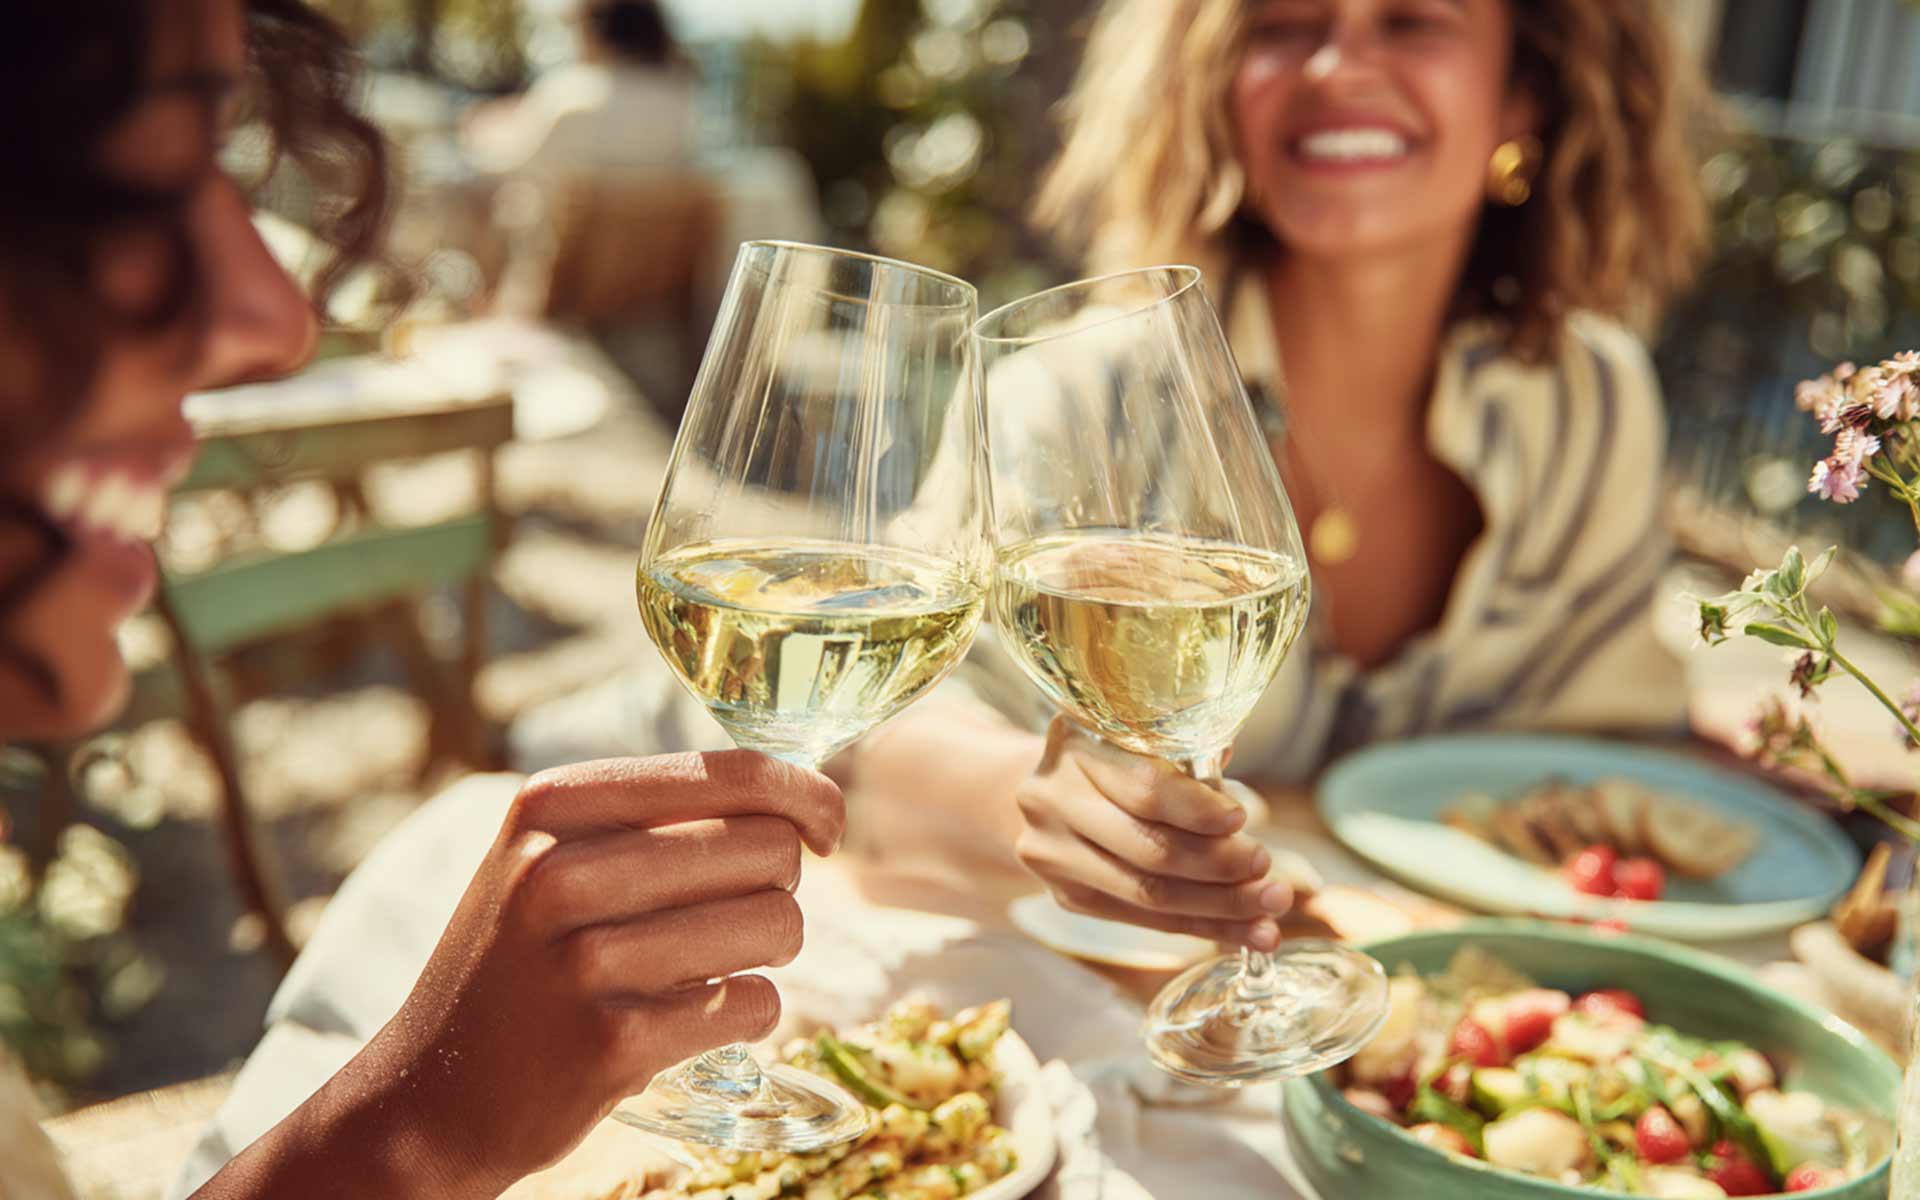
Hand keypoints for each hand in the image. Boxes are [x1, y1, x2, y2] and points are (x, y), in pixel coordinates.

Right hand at [321, 751, 844, 1193]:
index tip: (827, 828)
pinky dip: (749, 1013)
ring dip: (772, 951)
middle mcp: (562, 873)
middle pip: (770, 849)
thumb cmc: (522, 960)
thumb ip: (655, 814)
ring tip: (716, 967)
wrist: (429, 1094)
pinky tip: (697, 1019)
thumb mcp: (552, 857)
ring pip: (776, 925)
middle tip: (738, 916)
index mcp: (555, 806)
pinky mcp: (612, 1044)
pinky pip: (754, 1005)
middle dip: (782, 884)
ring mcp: (585, 962)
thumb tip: (802, 790)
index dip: (809, 796)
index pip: (735, 773)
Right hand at [1014, 718, 1290, 949]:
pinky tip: (1248, 933)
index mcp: (1074, 747)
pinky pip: (1147, 920)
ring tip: (1271, 909)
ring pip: (1148, 894)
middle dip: (1219, 864)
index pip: (1145, 788)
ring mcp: (1054, 855)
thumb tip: (1233, 792)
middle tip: (1267, 869)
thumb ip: (1183, 758)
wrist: (1041, 794)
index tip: (1243, 818)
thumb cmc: (1110, 759)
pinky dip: (1204, 927)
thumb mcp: (1137, 740)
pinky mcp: (1068, 898)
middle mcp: (1052, 801)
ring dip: (1220, 907)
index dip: (1198, 809)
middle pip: (1148, 848)